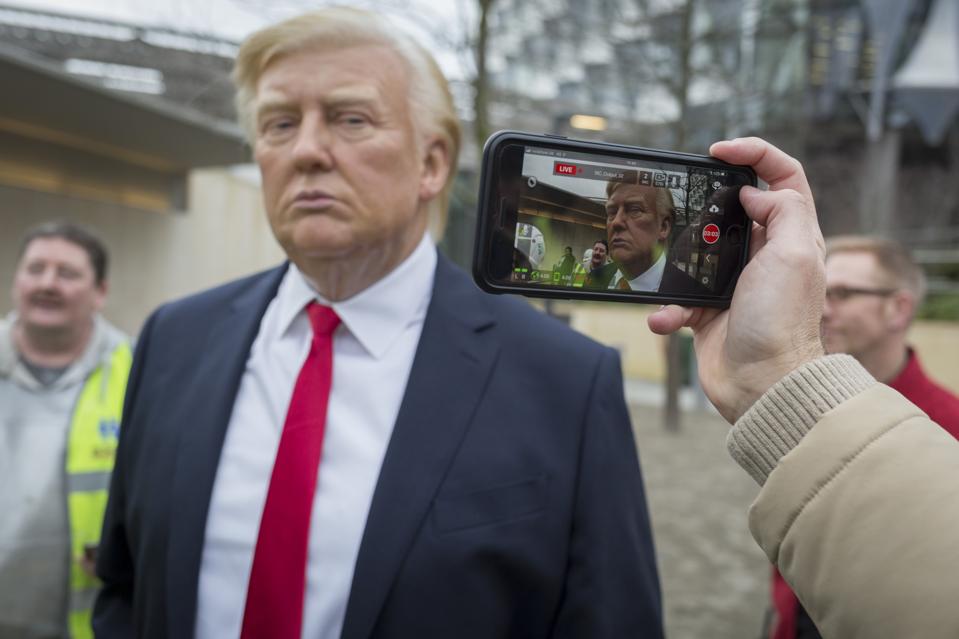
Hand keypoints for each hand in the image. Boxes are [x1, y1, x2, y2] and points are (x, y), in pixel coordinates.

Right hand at [648, 138, 825, 421]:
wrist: (760, 385)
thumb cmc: (781, 323)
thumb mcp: (795, 254)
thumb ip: (783, 210)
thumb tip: (753, 192)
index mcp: (793, 235)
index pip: (782, 176)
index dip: (754, 153)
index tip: (718, 150)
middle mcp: (766, 255)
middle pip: (733, 208)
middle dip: (704, 204)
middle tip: (683, 201)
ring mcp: (735, 283)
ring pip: (696, 251)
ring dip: (675, 263)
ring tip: (666, 269)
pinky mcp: (708, 310)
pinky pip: (677, 297)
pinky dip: (666, 308)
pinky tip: (667, 318)